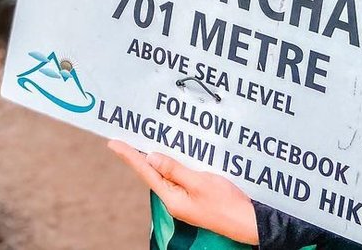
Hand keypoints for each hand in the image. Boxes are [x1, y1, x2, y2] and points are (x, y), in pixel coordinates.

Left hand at [107, 140, 256, 244]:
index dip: (129, 155)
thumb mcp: (200, 183)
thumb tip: (151, 158)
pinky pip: (177, 176)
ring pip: (165, 174)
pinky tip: (171, 154)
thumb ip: (175, 169)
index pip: (146, 171)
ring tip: (141, 142)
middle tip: (124, 139)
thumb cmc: (226, 204)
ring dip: (154, 158)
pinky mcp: (194, 196)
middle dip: (138, 155)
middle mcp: (174, 200)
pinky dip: (171, 163)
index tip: (113, 143)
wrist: (248, 222)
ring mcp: (184, 199)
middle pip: (152, 172)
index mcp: (172, 198)